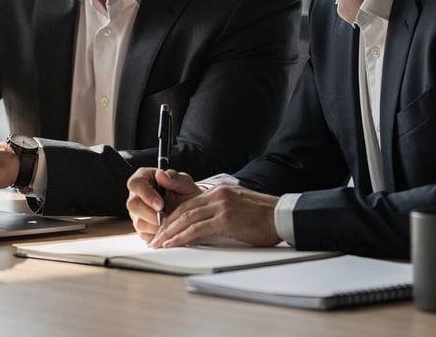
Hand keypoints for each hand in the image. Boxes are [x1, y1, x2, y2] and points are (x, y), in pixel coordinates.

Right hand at [126, 167, 201, 239]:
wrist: (191, 210)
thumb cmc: (186, 193)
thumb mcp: (185, 183)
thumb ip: (174, 177)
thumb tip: (160, 174)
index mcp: (144, 178)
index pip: (135, 183)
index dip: (146, 194)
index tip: (160, 204)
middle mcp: (137, 195)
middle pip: (133, 205)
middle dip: (151, 214)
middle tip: (167, 216)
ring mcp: (137, 212)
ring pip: (138, 222)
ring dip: (156, 225)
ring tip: (170, 221)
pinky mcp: (141, 227)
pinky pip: (143, 234)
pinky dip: (157, 234)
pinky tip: (167, 228)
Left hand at [150, 182, 282, 248]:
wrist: (281, 215)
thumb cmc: (263, 216)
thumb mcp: (238, 207)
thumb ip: (220, 211)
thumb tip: (206, 226)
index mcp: (219, 192)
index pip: (189, 204)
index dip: (173, 217)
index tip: (164, 228)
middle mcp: (216, 196)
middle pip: (183, 211)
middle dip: (166, 226)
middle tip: (155, 238)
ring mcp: (220, 206)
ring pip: (186, 219)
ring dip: (169, 233)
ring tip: (159, 243)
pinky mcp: (224, 219)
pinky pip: (196, 230)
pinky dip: (181, 237)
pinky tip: (172, 244)